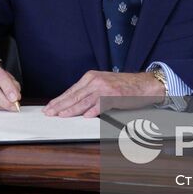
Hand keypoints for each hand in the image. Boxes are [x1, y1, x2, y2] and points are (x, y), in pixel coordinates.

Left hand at [45, 70, 163, 117]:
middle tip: (49, 112)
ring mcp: (105, 88)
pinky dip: (92, 111)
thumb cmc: (124, 86)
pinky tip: (85, 116)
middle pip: (74, 95)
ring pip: (84, 101)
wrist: (143, 84)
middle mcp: (96, 81)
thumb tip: (73, 103)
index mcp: (91, 77)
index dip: (59, 99)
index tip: (49, 106)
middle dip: (59, 105)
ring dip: (71, 109)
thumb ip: (89, 91)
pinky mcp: (114, 96)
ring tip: (61, 115)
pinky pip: (101, 104)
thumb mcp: (103, 83)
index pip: (71, 90)